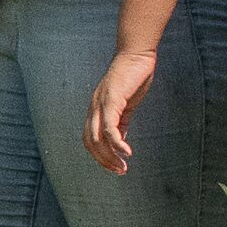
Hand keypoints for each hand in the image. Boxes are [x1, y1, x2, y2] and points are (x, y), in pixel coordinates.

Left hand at [82, 46, 152, 174]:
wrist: (137, 54)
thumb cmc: (133, 77)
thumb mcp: (125, 104)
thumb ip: (121, 121)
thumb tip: (119, 141)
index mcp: (96, 109)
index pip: (89, 139)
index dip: (99, 156)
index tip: (115, 167)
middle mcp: (94, 108)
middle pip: (90, 142)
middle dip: (104, 160)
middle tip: (120, 171)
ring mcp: (101, 104)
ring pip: (98, 138)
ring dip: (110, 156)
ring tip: (123, 166)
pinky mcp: (112, 100)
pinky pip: (110, 127)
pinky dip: (117, 143)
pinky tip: (127, 152)